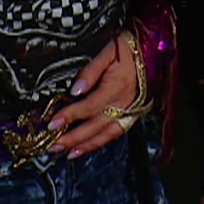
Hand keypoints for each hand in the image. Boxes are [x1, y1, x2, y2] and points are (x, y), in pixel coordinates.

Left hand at [49, 34, 138, 157]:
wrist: (152, 52)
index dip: (70, 116)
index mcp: (117, 87)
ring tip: (67, 152)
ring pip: (106, 134)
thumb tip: (75, 89)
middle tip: (53, 145)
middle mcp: (124, 103)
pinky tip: (86, 147)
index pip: (89, 106)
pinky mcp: (132, 115)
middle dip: (73, 138)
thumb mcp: (107, 52)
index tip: (52, 123)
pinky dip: (99, 142)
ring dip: (85, 145)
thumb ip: (90, 71)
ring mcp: (129, 111)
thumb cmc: (129, 50)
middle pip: (95, 125)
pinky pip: (114, 133)